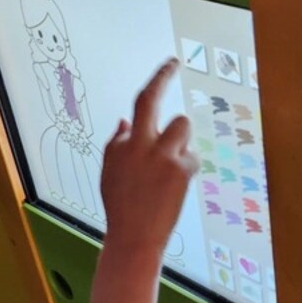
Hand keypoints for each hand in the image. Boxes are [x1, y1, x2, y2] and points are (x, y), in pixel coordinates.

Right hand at [100, 59, 198, 254]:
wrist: (134, 237)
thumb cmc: (120, 205)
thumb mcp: (110, 172)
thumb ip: (118, 144)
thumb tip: (125, 122)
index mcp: (126, 144)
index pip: (144, 102)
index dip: (160, 79)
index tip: (171, 66)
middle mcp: (144, 145)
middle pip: (171, 115)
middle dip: (170, 103)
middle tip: (176, 87)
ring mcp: (165, 158)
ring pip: (184, 133)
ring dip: (179, 146)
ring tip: (167, 171)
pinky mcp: (181, 171)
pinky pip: (191, 158)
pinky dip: (184, 169)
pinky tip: (172, 188)